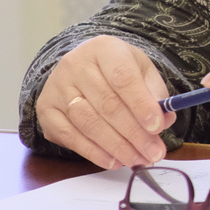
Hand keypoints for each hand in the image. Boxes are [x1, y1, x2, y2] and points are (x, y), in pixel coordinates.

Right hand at [36, 35, 175, 168]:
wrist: (83, 68)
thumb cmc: (117, 69)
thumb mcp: (141, 70)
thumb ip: (155, 93)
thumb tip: (164, 120)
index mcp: (104, 49)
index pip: (122, 77)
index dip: (141, 104)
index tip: (157, 127)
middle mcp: (75, 65)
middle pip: (107, 105)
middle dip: (134, 134)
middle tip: (154, 153)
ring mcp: (57, 88)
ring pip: (88, 123)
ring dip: (116, 146)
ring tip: (138, 159)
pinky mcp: (46, 110)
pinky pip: (70, 137)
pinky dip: (94, 152)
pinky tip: (114, 160)